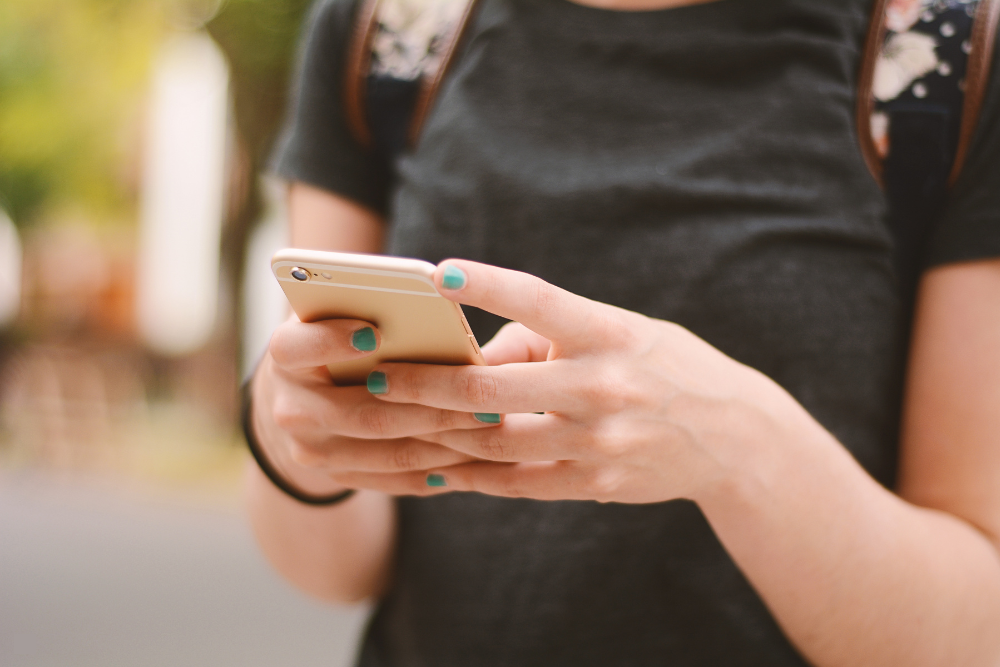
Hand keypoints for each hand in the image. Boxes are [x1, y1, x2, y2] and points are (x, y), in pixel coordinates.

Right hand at [251, 315, 500, 495]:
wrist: (298, 394)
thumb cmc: (336, 333)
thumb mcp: (336, 310)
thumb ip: (365, 301)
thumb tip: (432, 292)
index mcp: (285, 355)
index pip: (297, 347)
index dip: (333, 341)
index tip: (377, 332)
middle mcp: (290, 408)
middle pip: (364, 413)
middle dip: (429, 405)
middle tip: (483, 395)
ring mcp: (311, 450)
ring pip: (388, 452)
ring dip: (445, 441)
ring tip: (492, 424)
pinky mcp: (336, 476)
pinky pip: (394, 479)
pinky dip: (437, 468)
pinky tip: (476, 455)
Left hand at [331, 260, 811, 502]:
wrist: (734, 438)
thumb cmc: (663, 367)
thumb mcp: (618, 331)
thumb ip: (546, 338)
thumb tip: (473, 360)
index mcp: (610, 334)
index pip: (542, 301)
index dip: (489, 286)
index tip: (440, 272)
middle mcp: (603, 387)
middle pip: (494, 390)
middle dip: (424, 383)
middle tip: (372, 375)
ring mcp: (599, 442)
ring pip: (495, 443)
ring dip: (434, 432)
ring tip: (387, 419)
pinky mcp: (594, 483)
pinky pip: (517, 483)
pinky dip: (471, 475)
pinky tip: (432, 465)